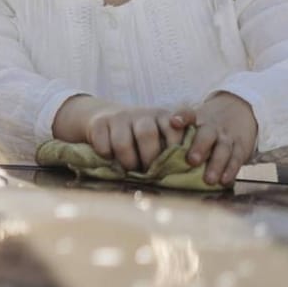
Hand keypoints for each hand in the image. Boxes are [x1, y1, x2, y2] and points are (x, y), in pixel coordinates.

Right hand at [56, 96, 190, 171]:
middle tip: (149, 172)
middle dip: (148, 159)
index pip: (175, 122)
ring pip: (122, 142)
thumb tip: (188, 170)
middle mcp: (143, 113)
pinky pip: (103, 145)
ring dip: (127, 161)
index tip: (183, 149)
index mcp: (163, 117)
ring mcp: (120, 116)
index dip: (180, 133)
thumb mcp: (161, 137)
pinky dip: (107, 156)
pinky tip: (111, 159)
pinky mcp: (99, 122)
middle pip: (146, 134)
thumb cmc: (140, 137)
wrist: (106, 118)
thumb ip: (173, 150)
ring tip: (131, 170)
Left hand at [181, 92, 257, 185]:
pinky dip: (231, 170)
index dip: (181, 117)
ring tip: (208, 179)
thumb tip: (154, 158)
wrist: (238, 113)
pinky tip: (224, 181)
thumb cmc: (205, 127)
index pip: (188, 114)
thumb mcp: (193, 123)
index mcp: (197, 120)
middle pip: (206, 134)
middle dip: (200, 147)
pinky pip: (236, 159)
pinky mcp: (241, 148)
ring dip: (216, 164)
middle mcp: (212, 127)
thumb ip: (176, 135)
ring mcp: (227, 137)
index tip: (174, 122)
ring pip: (223, 149)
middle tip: (192, 161)